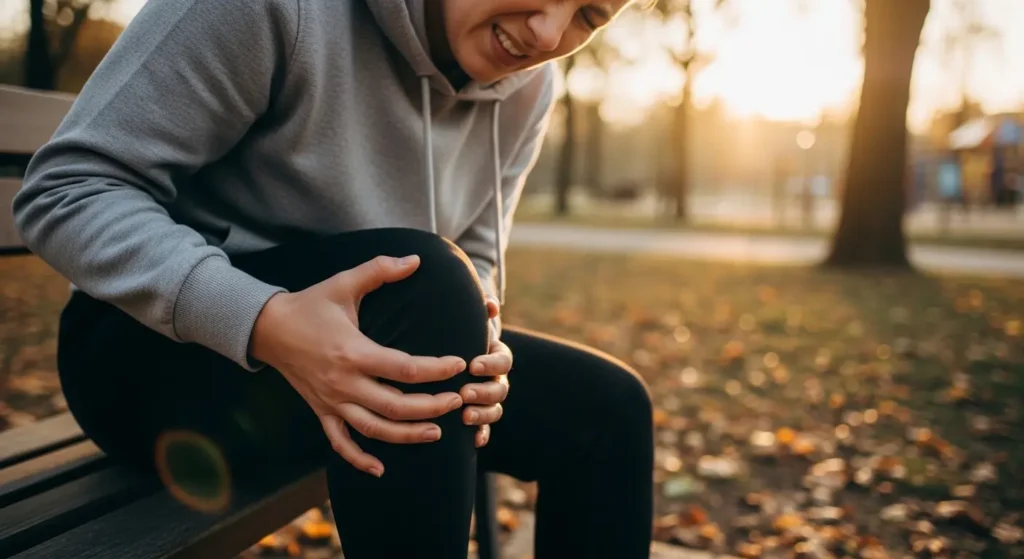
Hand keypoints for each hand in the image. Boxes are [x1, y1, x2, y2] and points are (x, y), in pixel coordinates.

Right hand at [249, 255, 466, 477]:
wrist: (266, 328)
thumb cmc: (310, 304)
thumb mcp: (344, 283)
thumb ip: (380, 269)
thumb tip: (416, 259)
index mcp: (354, 352)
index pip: (406, 369)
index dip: (437, 370)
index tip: (459, 364)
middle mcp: (344, 383)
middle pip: (397, 406)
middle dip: (432, 407)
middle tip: (458, 401)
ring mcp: (332, 401)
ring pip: (375, 430)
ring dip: (408, 436)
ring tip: (437, 433)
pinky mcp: (321, 411)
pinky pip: (340, 443)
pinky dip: (359, 459)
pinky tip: (380, 470)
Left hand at [460, 296, 511, 447]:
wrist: (449, 351)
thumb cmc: (457, 332)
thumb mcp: (465, 320)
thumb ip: (478, 310)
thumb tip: (490, 304)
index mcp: (497, 356)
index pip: (503, 361)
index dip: (491, 364)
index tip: (473, 364)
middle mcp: (497, 379)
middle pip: (500, 389)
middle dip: (484, 392)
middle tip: (464, 392)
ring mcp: (489, 400)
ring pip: (495, 410)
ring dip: (483, 414)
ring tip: (464, 416)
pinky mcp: (478, 416)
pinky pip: (485, 429)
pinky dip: (481, 435)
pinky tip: (472, 442)